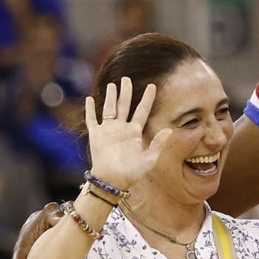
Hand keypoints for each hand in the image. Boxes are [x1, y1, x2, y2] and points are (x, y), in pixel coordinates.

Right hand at [85, 78, 173, 192]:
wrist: (113, 180)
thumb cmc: (132, 173)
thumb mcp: (149, 159)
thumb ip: (158, 144)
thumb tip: (169, 129)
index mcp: (134, 132)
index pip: (142, 111)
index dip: (147, 99)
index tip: (153, 86)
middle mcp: (121, 128)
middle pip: (125, 105)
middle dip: (126, 92)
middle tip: (127, 79)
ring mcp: (108, 131)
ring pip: (109, 108)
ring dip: (110, 97)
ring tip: (112, 85)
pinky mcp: (96, 135)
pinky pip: (92, 119)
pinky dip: (90, 110)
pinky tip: (89, 99)